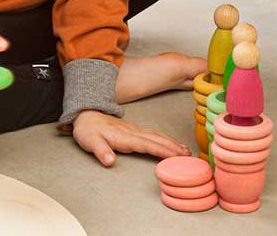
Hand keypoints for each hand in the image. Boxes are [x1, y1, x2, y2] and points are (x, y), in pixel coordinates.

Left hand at [71, 109, 190, 166]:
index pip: (147, 144)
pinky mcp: (133, 130)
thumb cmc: (88, 130)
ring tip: (186, 150)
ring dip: (172, 142)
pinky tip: (171, 142)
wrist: (85, 115)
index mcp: (123, 136)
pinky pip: (153, 134)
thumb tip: (109, 161)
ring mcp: (134, 129)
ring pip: (156, 135)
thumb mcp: (90, 141)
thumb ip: (100, 151)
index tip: (177, 156)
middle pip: (156, 139)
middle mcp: (132, 132)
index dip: (162, 150)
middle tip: (190, 156)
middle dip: (173, 147)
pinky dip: (165, 138)